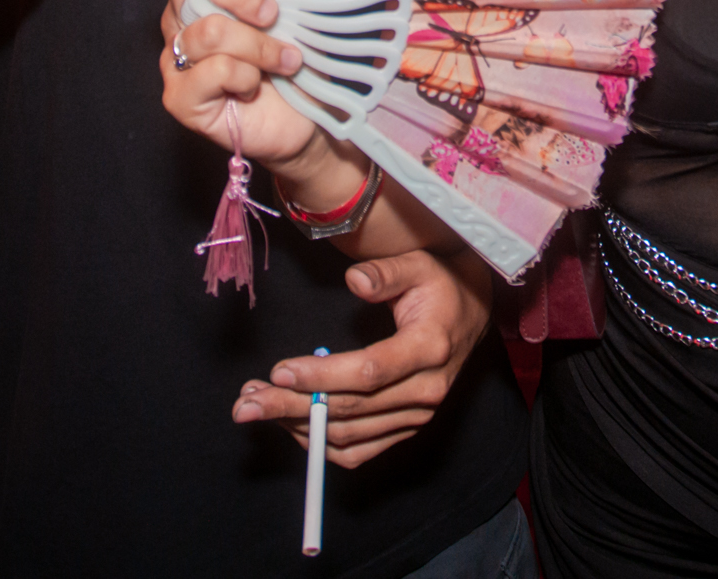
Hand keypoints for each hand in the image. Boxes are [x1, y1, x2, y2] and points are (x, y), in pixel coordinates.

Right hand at [143, 0, 322, 172]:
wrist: (309, 117)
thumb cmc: (300, 53)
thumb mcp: (299, 4)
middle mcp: (181, 18)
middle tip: (273, 14)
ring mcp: (176, 58)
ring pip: (209, 30)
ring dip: (259, 46)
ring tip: (286, 61)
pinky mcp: (180, 97)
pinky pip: (212, 71)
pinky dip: (246, 76)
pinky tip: (256, 86)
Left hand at [232, 248, 493, 466]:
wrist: (471, 315)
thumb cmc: (440, 286)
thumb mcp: (418, 265)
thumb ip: (386, 273)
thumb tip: (354, 281)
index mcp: (429, 348)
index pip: (369, 372)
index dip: (321, 376)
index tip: (278, 370)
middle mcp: (426, 390)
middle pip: (350, 409)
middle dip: (291, 406)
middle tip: (245, 402)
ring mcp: (417, 416)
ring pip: (347, 435)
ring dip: (296, 424)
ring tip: (255, 405)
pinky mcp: (406, 428)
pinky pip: (358, 451)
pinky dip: (320, 444)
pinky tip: (289, 423)